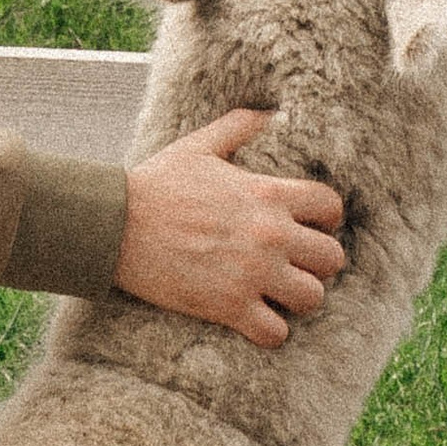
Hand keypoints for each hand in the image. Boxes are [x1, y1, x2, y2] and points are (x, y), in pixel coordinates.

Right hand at [111, 111, 346, 342]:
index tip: (310, 226)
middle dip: (318, 263)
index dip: (326, 219)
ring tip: (278, 294)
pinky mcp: (228, 307)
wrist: (115, 225)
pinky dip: (270, 331)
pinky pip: (276, 333)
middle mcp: (269, 235)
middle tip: (296, 264)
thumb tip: (273, 112)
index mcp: (267, 193)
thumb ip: (240, 125)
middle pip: (332, 258)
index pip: (331, 207)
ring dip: (298, 298)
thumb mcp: (200, 145)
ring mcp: (251, 273)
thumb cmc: (157, 183)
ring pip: (312, 298)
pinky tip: (255, 319)